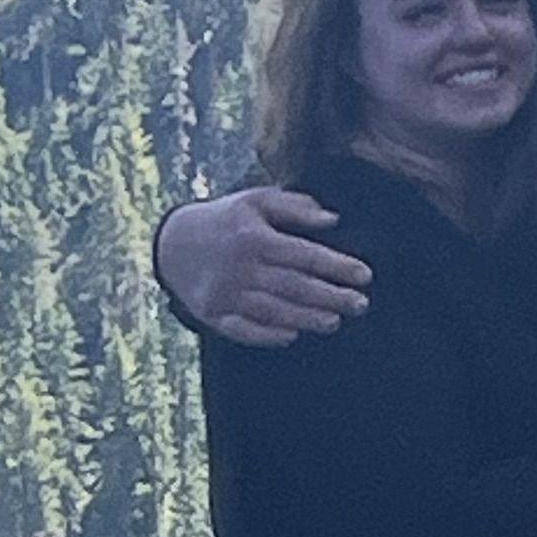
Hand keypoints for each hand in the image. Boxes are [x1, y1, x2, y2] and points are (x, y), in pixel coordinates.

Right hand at [159, 185, 370, 345]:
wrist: (171, 242)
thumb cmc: (226, 220)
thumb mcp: (256, 200)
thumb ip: (295, 207)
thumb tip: (333, 220)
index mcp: (255, 237)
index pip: (305, 254)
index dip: (337, 266)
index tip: (365, 276)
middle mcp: (241, 267)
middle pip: (293, 285)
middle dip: (330, 296)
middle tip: (361, 305)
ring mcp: (225, 293)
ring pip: (272, 310)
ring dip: (306, 318)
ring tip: (335, 322)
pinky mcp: (212, 314)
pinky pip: (242, 330)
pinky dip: (266, 335)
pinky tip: (292, 336)